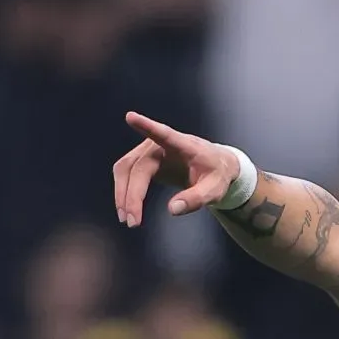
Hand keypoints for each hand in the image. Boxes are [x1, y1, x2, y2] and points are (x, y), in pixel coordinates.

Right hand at [112, 112, 239, 226]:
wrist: (215, 167)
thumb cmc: (216, 175)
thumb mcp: (215, 190)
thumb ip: (197, 198)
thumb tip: (172, 209)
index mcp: (183, 145)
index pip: (163, 134)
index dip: (147, 126)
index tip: (131, 117)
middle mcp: (159, 145)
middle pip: (138, 167)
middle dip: (132, 194)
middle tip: (132, 221)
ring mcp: (148, 151)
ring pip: (125, 170)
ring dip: (123, 194)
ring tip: (127, 220)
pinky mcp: (143, 161)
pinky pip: (126, 176)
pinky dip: (124, 193)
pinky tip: (127, 211)